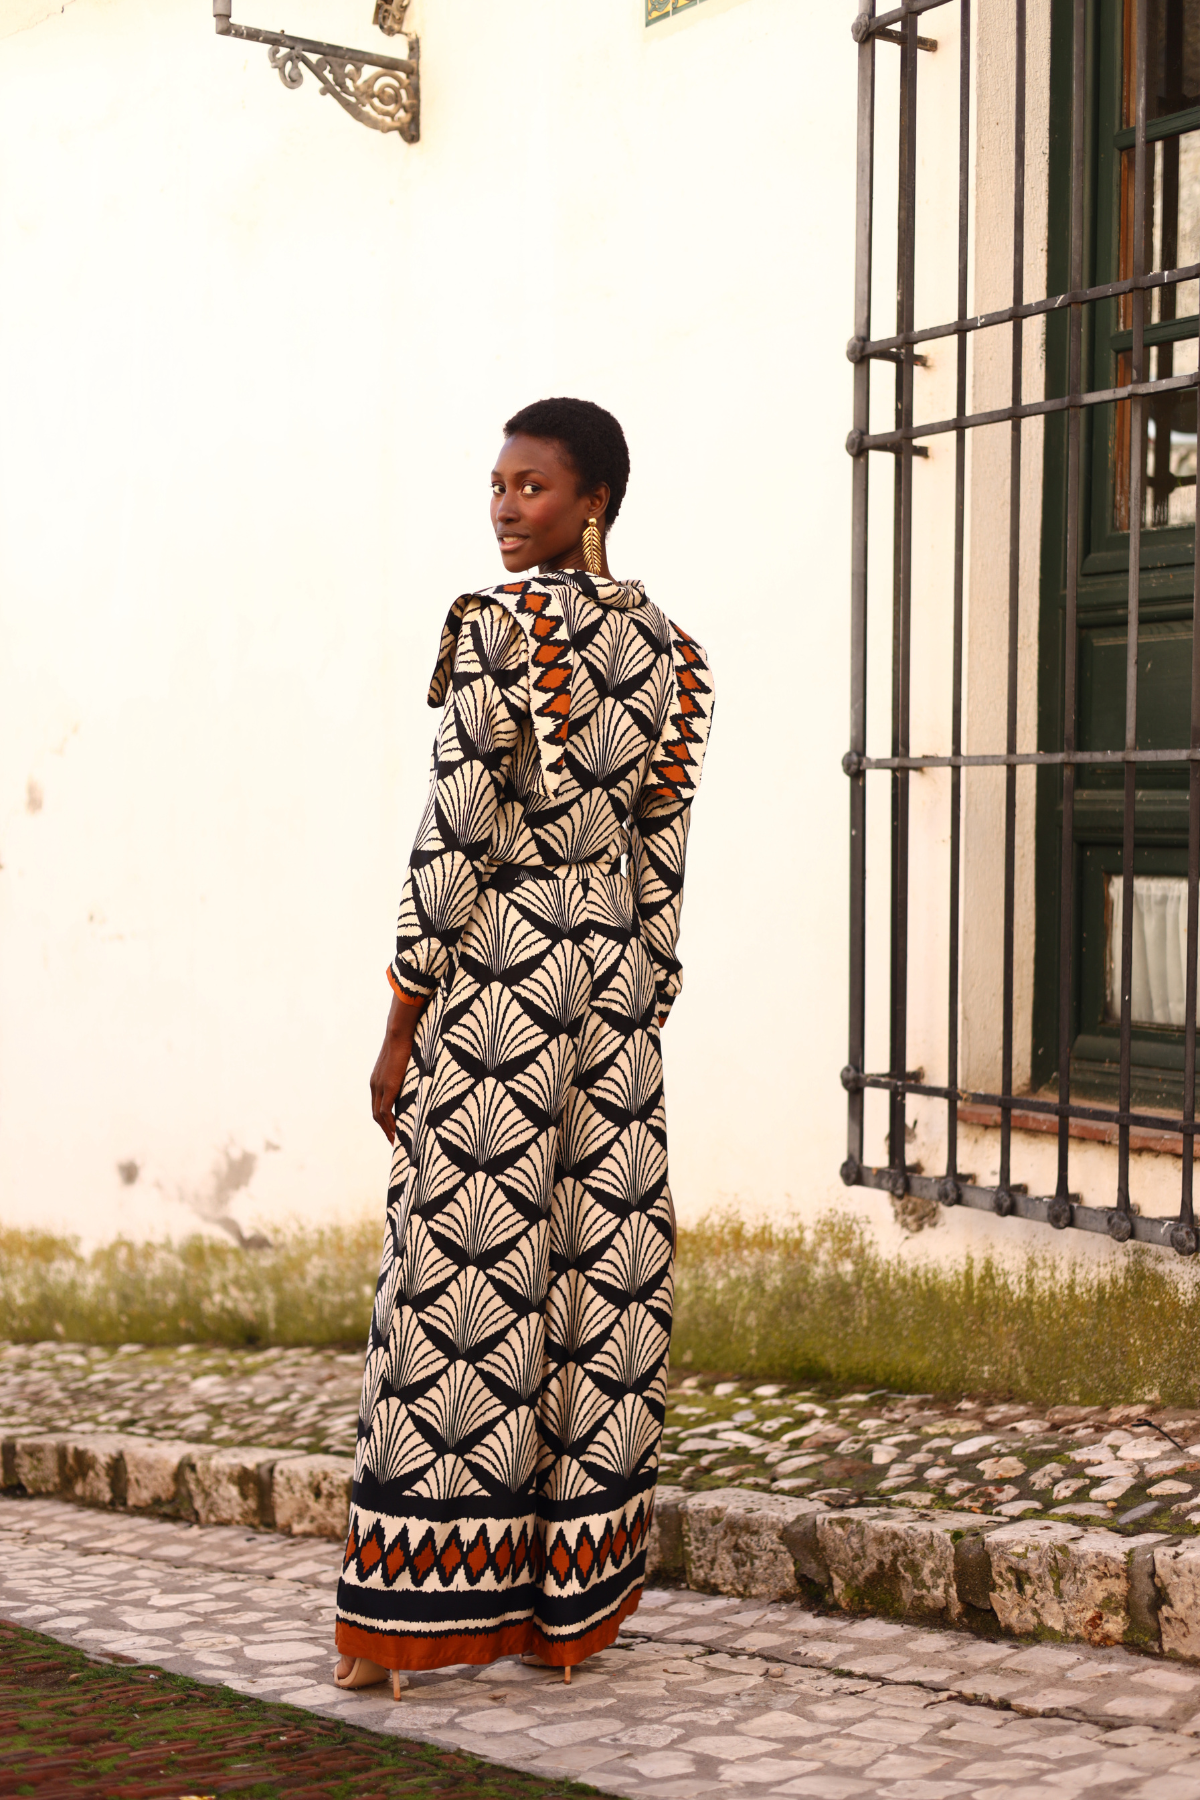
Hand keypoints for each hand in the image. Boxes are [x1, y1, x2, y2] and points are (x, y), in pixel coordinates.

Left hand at [370, 989, 423, 1143]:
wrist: (399, 1033)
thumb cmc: (406, 1043)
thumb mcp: (404, 1062)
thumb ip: (406, 1072)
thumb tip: (418, 1075)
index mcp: (378, 1079)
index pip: (378, 1104)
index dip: (384, 1118)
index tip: (392, 1128)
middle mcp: (375, 1085)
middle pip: (376, 1113)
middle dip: (384, 1128)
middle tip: (394, 1140)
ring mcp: (379, 1086)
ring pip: (379, 1115)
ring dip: (387, 1130)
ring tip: (396, 1142)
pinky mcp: (387, 1087)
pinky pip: (385, 1111)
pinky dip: (390, 1124)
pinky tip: (397, 1133)